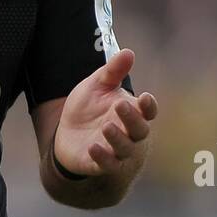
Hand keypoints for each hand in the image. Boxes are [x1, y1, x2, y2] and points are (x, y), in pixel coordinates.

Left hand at [53, 48, 156, 177]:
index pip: (148, 111)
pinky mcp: (100, 164)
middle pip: (140, 130)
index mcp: (132, 112)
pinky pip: (107, 164)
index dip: (149, 106)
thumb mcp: (97, 86)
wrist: (68, 134)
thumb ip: (112, 71)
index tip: (144, 97)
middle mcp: (129, 133)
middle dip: (132, 119)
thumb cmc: (89, 108)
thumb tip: (128, 52)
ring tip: (106, 127)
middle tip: (120, 105)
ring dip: (117, 139)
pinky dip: (102, 158)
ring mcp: (116, 150)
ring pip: (125, 149)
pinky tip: (93, 147)